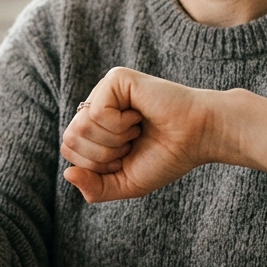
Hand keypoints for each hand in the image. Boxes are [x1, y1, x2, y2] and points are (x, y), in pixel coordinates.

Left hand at [61, 67, 221, 202]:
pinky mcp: (116, 78)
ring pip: (80, 127)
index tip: (127, 156)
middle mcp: (96, 104)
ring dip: (114, 140)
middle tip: (133, 143)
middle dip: (104, 155)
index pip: (69, 151)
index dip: (97, 165)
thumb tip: (67, 174)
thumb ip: (95, 188)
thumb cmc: (167, 157)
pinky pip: (96, 113)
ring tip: (137, 129)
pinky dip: (119, 126)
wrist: (200, 138)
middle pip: (69, 139)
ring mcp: (105, 89)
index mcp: (94, 126)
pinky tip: (139, 115)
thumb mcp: (125, 183)